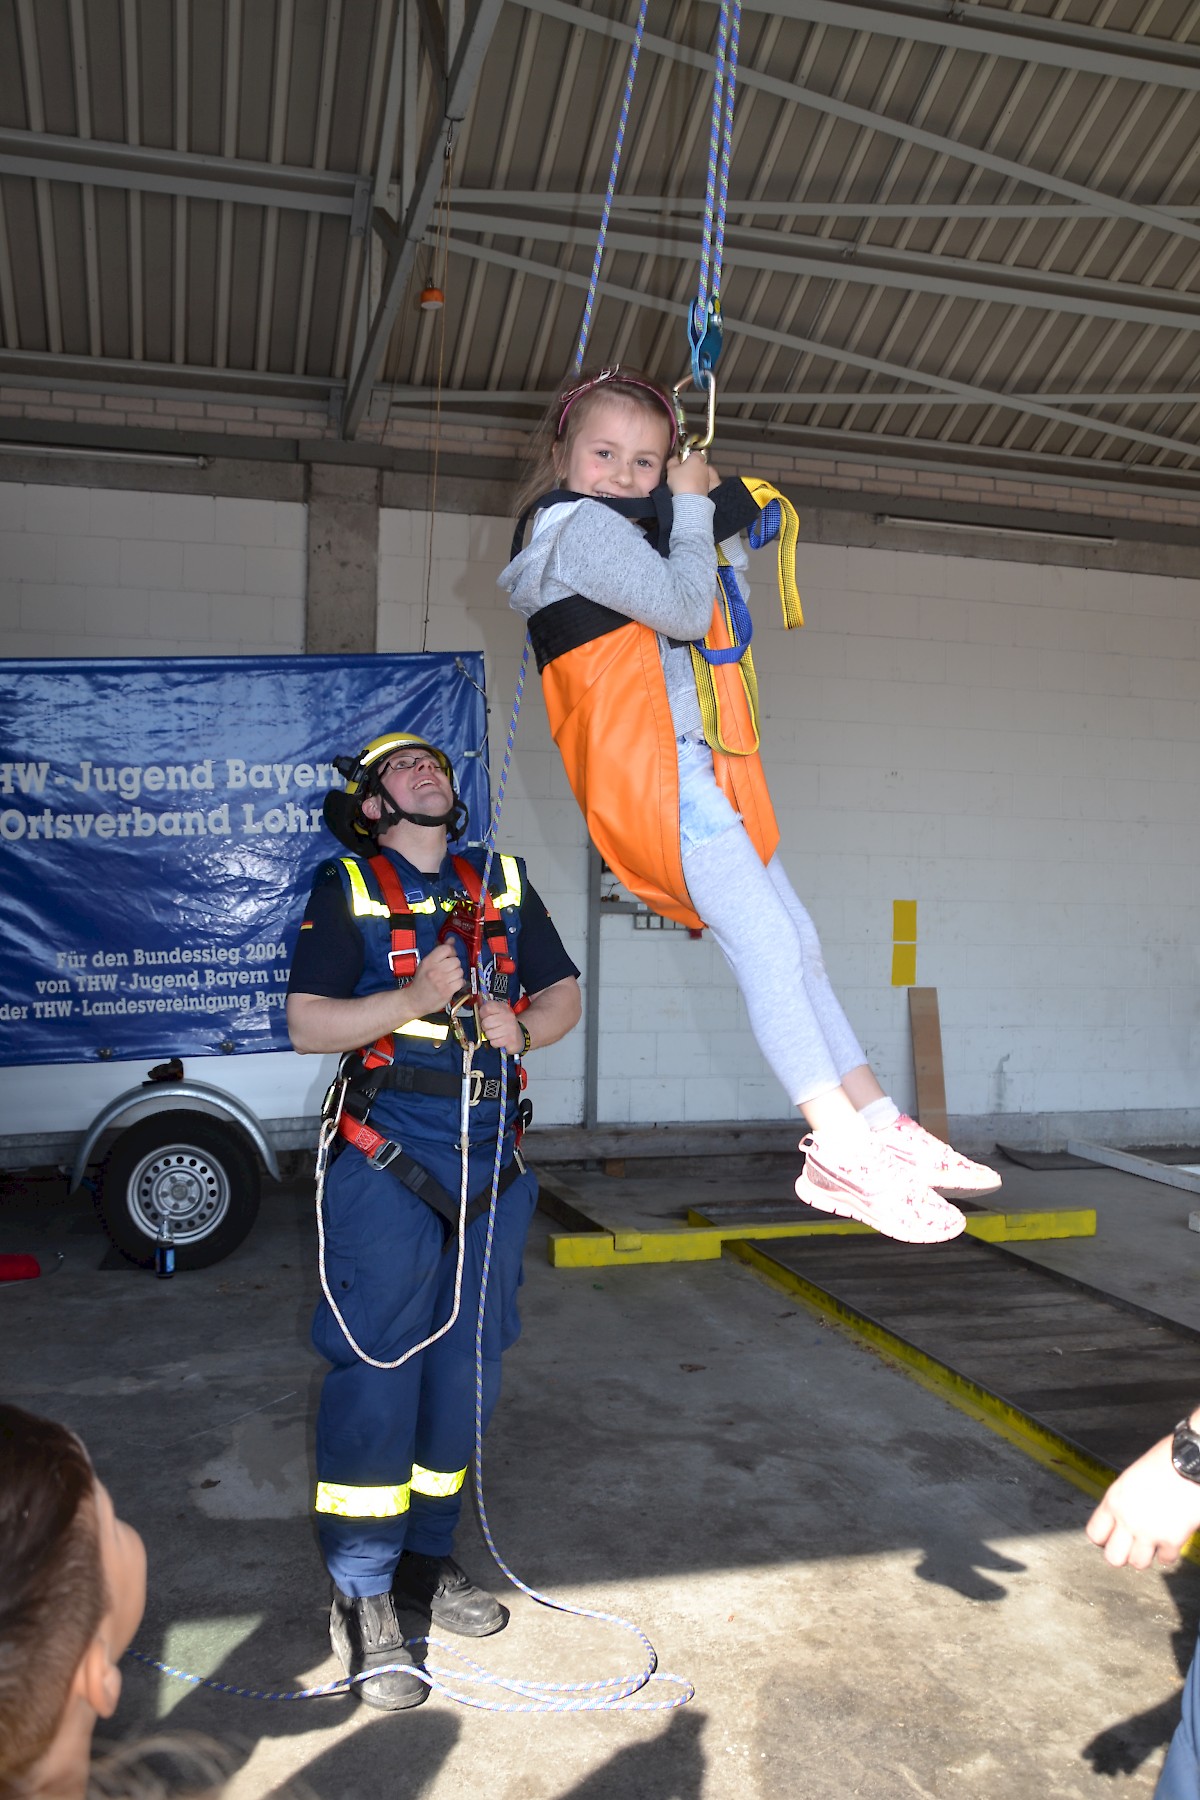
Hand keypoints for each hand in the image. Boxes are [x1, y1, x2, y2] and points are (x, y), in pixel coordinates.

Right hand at [401, 942, 463, 1018]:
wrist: (414, 1001)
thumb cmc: (421, 982)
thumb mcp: (426, 964)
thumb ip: (439, 951)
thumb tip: (451, 940)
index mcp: (429, 961)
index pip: (446, 949)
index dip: (452, 952)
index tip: (450, 956)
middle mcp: (435, 970)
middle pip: (456, 960)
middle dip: (454, 965)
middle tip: (448, 970)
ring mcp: (441, 981)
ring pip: (460, 971)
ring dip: (457, 975)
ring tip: (449, 978)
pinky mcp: (447, 991)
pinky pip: (461, 982)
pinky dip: (458, 983)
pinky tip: (452, 985)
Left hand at [476, 998, 525, 1054]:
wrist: (519, 1034)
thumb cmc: (505, 1023)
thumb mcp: (498, 1011)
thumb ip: (487, 1006)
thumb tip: (478, 998)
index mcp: (503, 1008)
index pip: (487, 1007)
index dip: (482, 1013)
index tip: (485, 1016)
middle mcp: (507, 1017)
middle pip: (485, 1023)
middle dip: (485, 1027)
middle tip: (491, 1027)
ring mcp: (509, 1028)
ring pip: (488, 1034)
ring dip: (490, 1035)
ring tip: (496, 1033)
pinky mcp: (510, 1039)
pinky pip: (494, 1042)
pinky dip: (495, 1042)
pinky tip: (500, 1039)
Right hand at [666, 452, 712, 496]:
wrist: (690, 500)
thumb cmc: (681, 482)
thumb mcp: (671, 469)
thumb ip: (672, 461)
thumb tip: (674, 458)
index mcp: (696, 458)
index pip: (694, 453)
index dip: (687, 458)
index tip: (681, 463)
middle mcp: (705, 466)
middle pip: (698, 464)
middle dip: (692, 467)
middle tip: (682, 474)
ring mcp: (708, 477)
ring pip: (701, 474)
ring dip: (695, 477)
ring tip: (686, 484)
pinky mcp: (709, 487)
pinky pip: (702, 483)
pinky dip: (698, 485)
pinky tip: (691, 489)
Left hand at [1086, 1432, 1199, 1567]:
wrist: (1191, 1462)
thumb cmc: (1166, 1461)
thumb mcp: (1134, 1476)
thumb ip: (1126, 1498)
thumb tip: (1126, 1512)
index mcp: (1115, 1499)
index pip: (1095, 1533)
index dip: (1103, 1539)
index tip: (1111, 1539)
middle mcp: (1127, 1519)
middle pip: (1113, 1557)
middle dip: (1122, 1555)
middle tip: (1131, 1548)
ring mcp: (1148, 1532)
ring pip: (1138, 1564)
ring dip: (1146, 1555)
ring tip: (1152, 1545)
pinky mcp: (1171, 1541)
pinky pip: (1166, 1559)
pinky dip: (1169, 1553)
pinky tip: (1171, 1541)